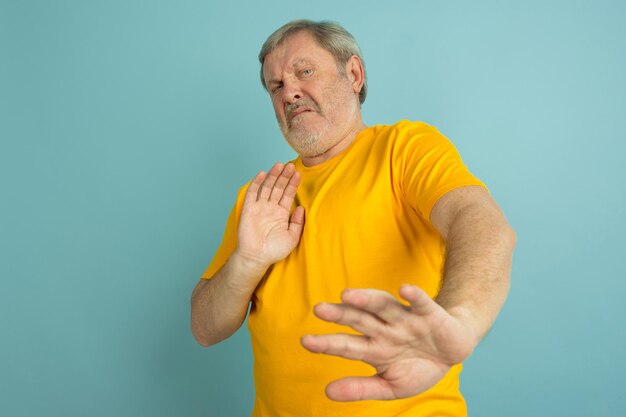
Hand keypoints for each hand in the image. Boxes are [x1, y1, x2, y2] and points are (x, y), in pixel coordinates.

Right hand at [235, 162, 304, 270]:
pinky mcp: (249, 209)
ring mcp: (259, 207)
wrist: (256, 257)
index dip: (292, 184)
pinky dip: (257, 183)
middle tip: (290, 165)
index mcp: (281, 213)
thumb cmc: (274, 250)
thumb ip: (297, 222)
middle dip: (284, 176)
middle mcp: (270, 208)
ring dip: (273, 176)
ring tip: (280, 165)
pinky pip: (253, 193)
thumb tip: (300, 208)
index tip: (298, 173)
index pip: (288, 194)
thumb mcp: (292, 237)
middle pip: (278, 188)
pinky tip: (263, 173)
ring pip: (267, 187)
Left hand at [300, 285, 477, 401]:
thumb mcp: (390, 385)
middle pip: (359, 319)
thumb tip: (327, 392)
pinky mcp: (429, 314)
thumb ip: (361, 388)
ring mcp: (406, 319)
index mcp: (374, 348)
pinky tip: (404, 289)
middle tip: (319, 309)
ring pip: (383, 305)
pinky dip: (414, 296)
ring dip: (367, 299)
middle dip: (340, 314)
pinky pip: (421, 303)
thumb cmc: (417, 367)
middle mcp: (385, 329)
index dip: (327, 343)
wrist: (453, 352)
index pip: (347, 345)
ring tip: (348, 295)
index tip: (305, 341)